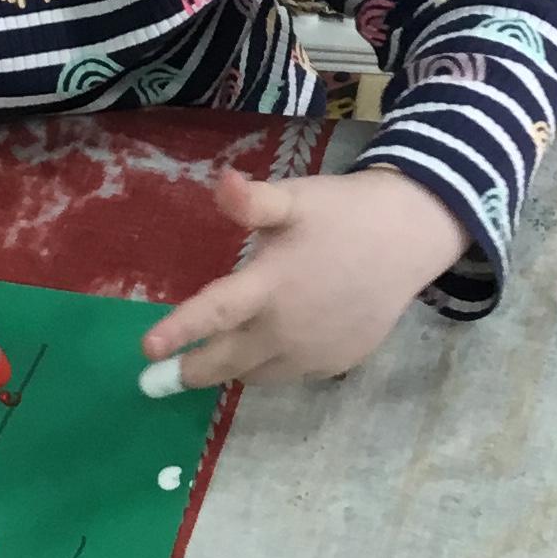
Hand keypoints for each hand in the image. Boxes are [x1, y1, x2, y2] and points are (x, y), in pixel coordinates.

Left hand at [143, 168, 466, 388]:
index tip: (146, 350)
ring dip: (231, 370)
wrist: (410, 238)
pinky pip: (290, 375)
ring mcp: (313, 353)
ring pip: (256, 375)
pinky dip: (270, 368)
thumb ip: (255, 201)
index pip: (214, 315)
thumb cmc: (345, 213)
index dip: (179, 333)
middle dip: (192, 370)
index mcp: (271, 287)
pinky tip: (269, 349)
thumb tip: (222, 182)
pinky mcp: (336, 364)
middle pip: (225, 363)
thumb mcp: (298, 198)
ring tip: (215, 360)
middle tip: (164, 374)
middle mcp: (288, 330)